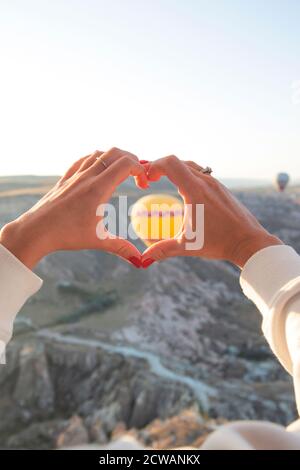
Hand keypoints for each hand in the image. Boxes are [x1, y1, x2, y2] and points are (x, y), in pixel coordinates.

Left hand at [0, 148, 147, 268]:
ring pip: (99, 153)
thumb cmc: (66, 235)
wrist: (36, 230)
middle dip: (132, 159)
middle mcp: (87, 176)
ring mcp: (74, 175)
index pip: (125, 164)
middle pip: (115, 152)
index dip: (140, 169)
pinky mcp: (65, 178)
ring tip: (122, 173)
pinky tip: (99, 169)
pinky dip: (97, 158)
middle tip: (138, 176)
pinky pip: (83, 159)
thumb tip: (140, 261)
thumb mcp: (98, 240)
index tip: (144, 183)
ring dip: (114, 158)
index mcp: (98, 188)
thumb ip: (121, 248)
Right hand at [141, 156, 281, 267]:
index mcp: (195, 190)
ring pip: (190, 165)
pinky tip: (183, 189)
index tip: (146, 179)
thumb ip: (163, 249)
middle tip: (149, 180)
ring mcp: (215, 183)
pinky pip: (200, 173)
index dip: (153, 166)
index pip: (170, 164)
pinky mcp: (221, 188)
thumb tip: (143, 259)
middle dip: (160, 167)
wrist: (248, 241)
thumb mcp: (187, 246)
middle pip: (177, 161)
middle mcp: (205, 181)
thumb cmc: (219, 243)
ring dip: (174, 170)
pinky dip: (186, 175)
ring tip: (162, 181)